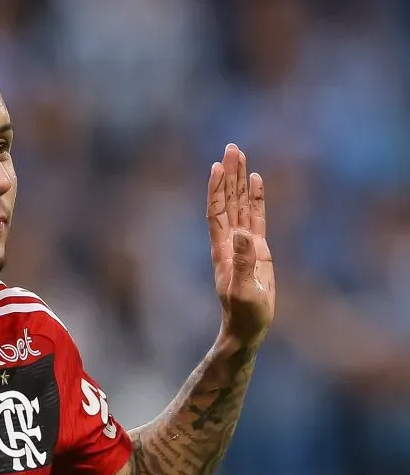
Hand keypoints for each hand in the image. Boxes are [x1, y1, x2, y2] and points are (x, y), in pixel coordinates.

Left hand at [206, 144, 274, 345]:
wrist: (247, 326)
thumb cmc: (244, 313)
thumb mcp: (245, 289)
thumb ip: (244, 262)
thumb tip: (243, 234)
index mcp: (223, 249)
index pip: (217, 212)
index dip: (216, 190)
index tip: (217, 166)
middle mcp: (230, 241)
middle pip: (228, 201)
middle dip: (229, 175)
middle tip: (232, 147)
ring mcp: (244, 243)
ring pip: (241, 205)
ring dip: (240, 181)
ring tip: (241, 155)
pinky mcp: (258, 249)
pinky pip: (256, 216)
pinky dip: (256, 198)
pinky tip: (257, 180)